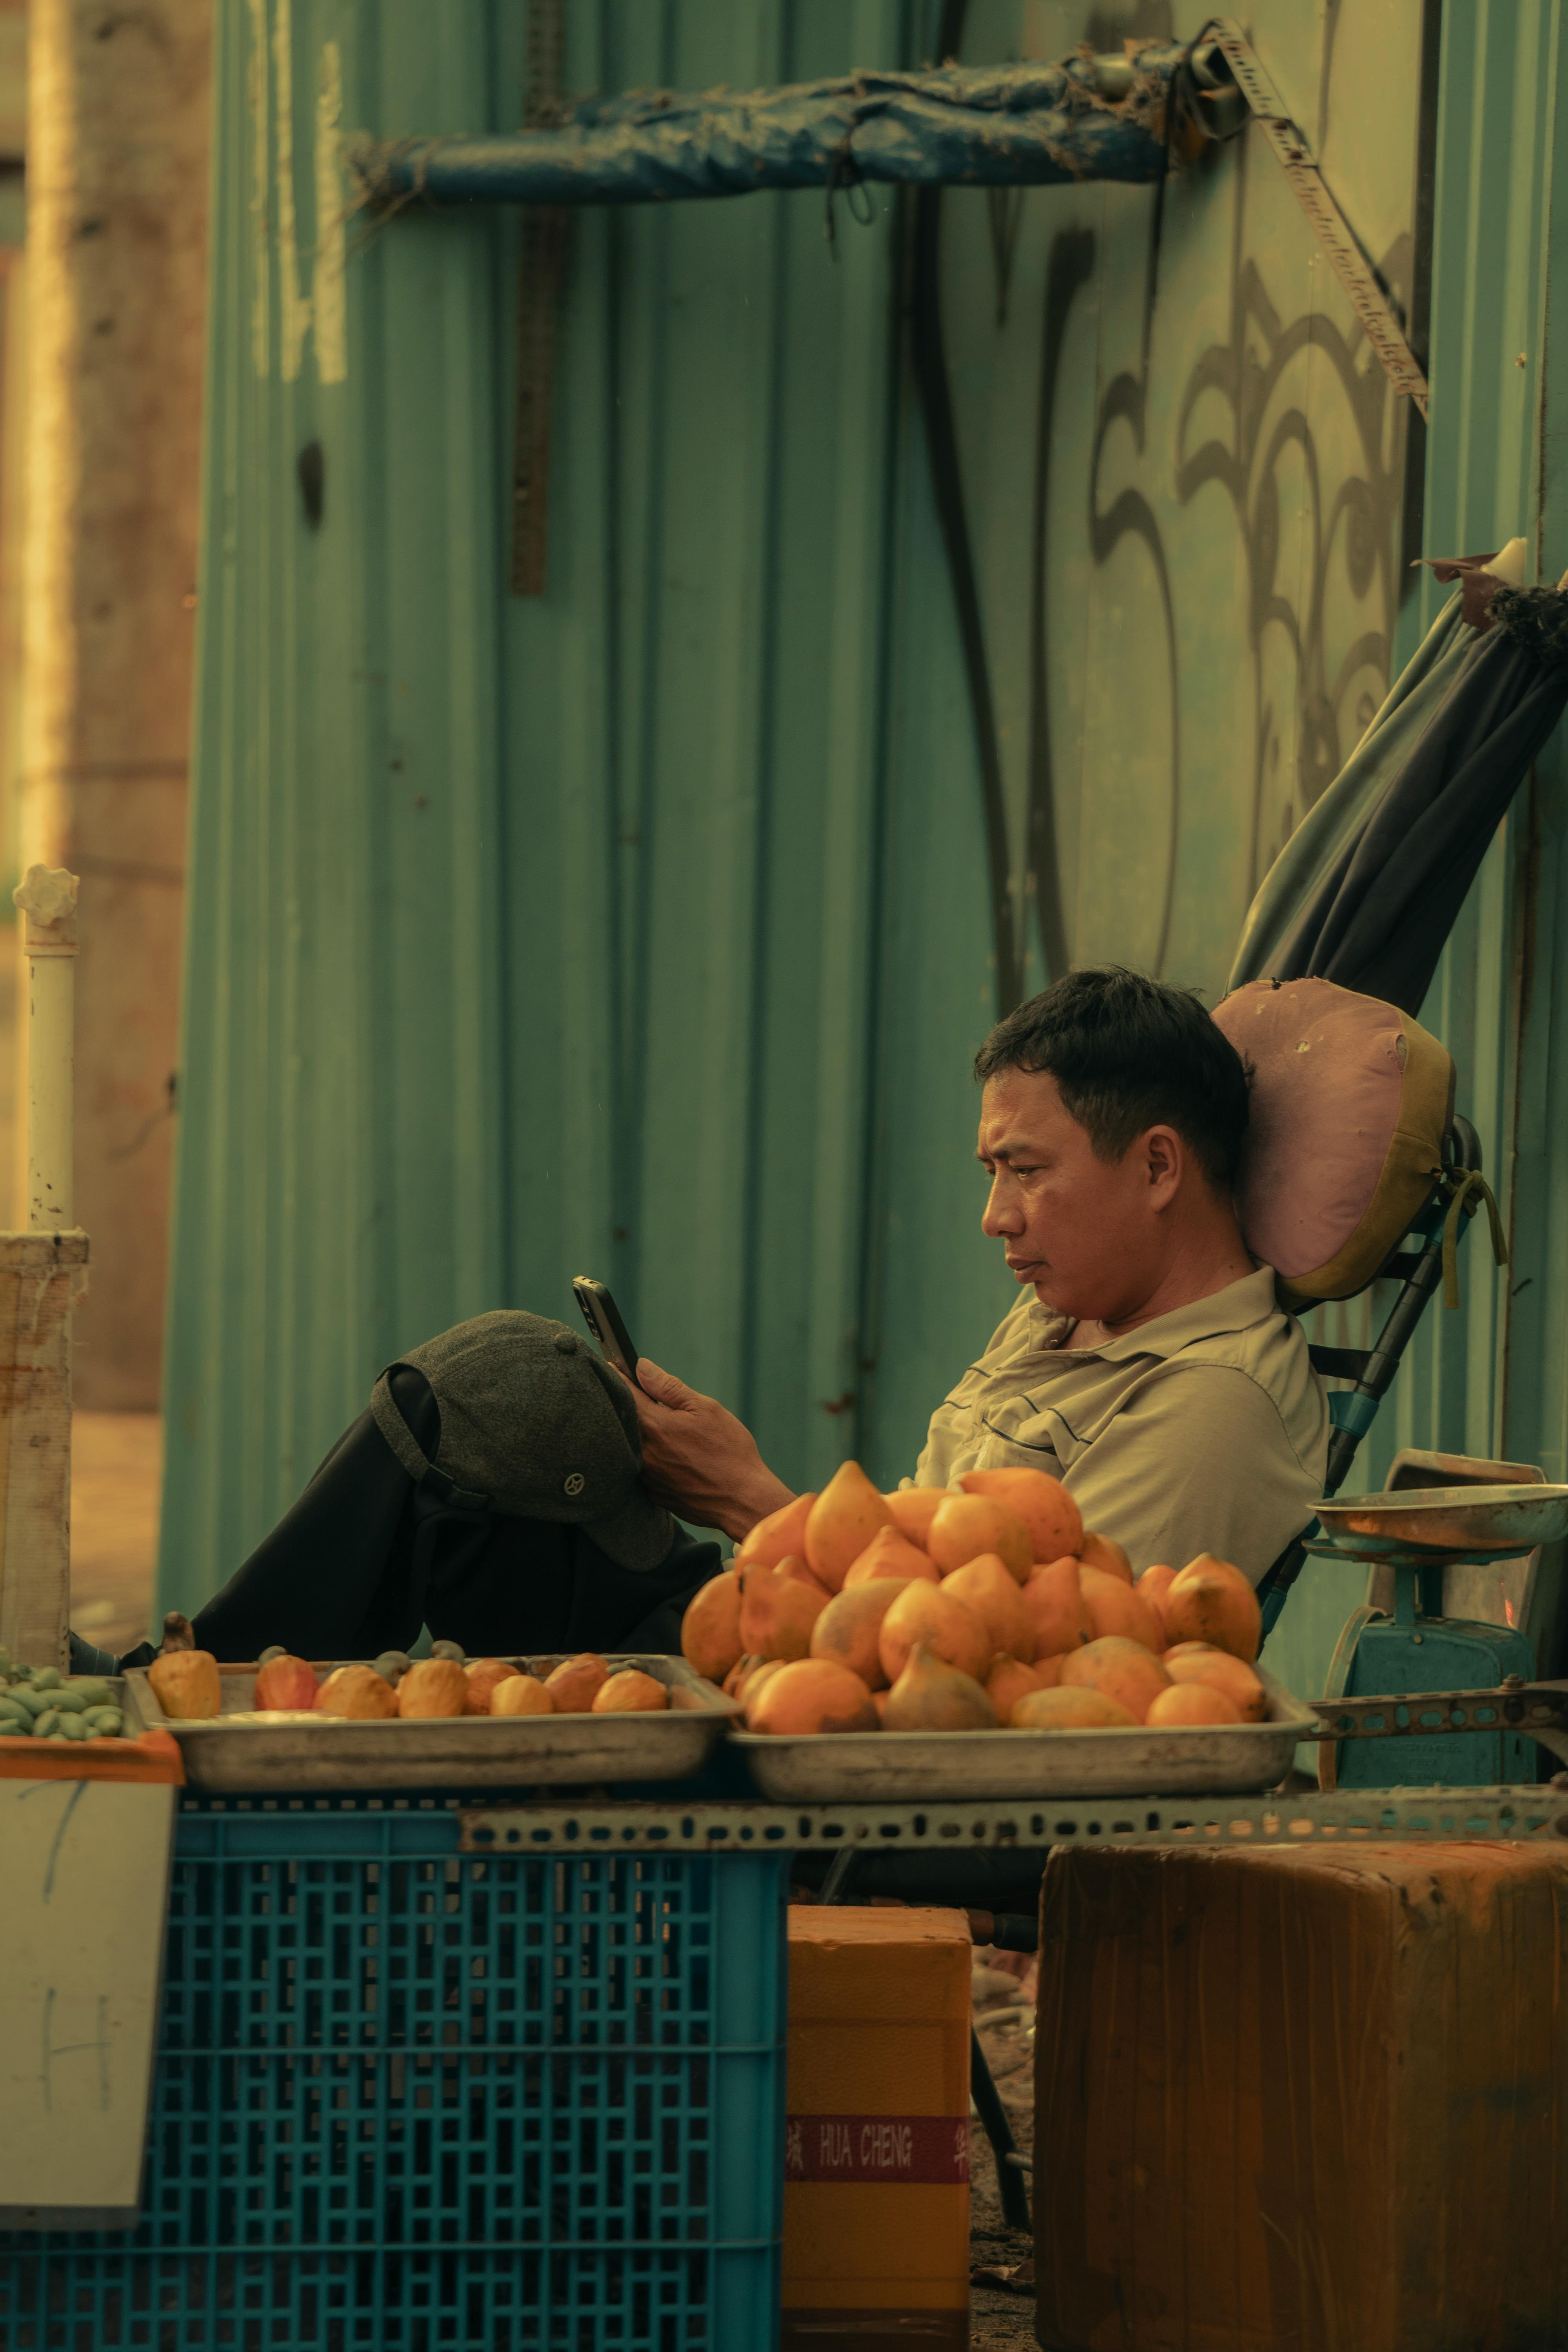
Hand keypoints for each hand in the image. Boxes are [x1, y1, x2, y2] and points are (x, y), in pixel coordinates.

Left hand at [623, 1359, 793, 1541]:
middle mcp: (642, 1452)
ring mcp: (645, 1476)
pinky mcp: (652, 1493)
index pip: (624, 1393)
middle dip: (627, 1404)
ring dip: (638, 1432)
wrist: (742, 1500)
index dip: (616, 1376)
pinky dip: (648, 1455)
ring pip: (630, 1444)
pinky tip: (669, 1454)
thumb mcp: (706, 1409)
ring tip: (662, 1428)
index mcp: (654, 1426)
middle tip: (639, 1393)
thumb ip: (669, 1387)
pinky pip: (641, 1467)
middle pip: (622, 1420)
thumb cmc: (730, 1451)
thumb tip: (641, 1367)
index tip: (612, 1366)